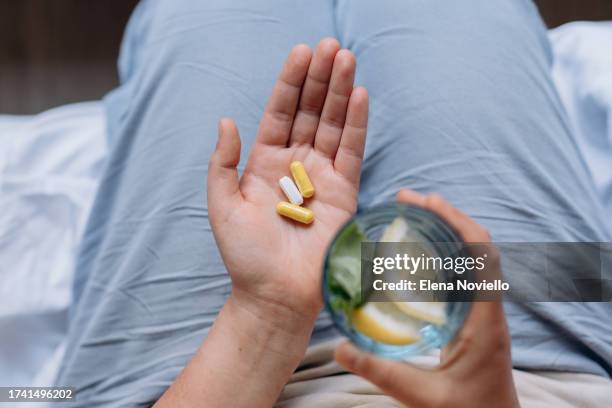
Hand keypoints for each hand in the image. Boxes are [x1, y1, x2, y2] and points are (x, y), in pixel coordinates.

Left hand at [208, 38, 368, 323]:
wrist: (275, 294)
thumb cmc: (245, 255)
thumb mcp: (222, 205)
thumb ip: (223, 163)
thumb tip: (226, 121)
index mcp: (264, 162)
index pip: (280, 112)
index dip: (290, 82)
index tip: (301, 52)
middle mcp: (295, 163)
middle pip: (309, 111)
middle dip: (320, 78)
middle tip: (330, 46)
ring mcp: (322, 176)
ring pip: (332, 124)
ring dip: (340, 92)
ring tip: (346, 58)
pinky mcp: (345, 192)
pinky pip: (351, 151)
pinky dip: (356, 123)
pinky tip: (360, 95)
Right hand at [335, 190, 519, 407]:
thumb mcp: (424, 396)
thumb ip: (381, 373)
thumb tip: (339, 349)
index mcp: (484, 319)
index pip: (482, 254)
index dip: (457, 221)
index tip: (425, 201)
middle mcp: (488, 308)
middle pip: (477, 246)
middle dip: (445, 217)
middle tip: (407, 201)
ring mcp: (483, 312)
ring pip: (472, 258)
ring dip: (446, 232)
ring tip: (411, 217)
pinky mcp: (474, 319)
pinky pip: (463, 275)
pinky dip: (444, 255)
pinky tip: (418, 257)